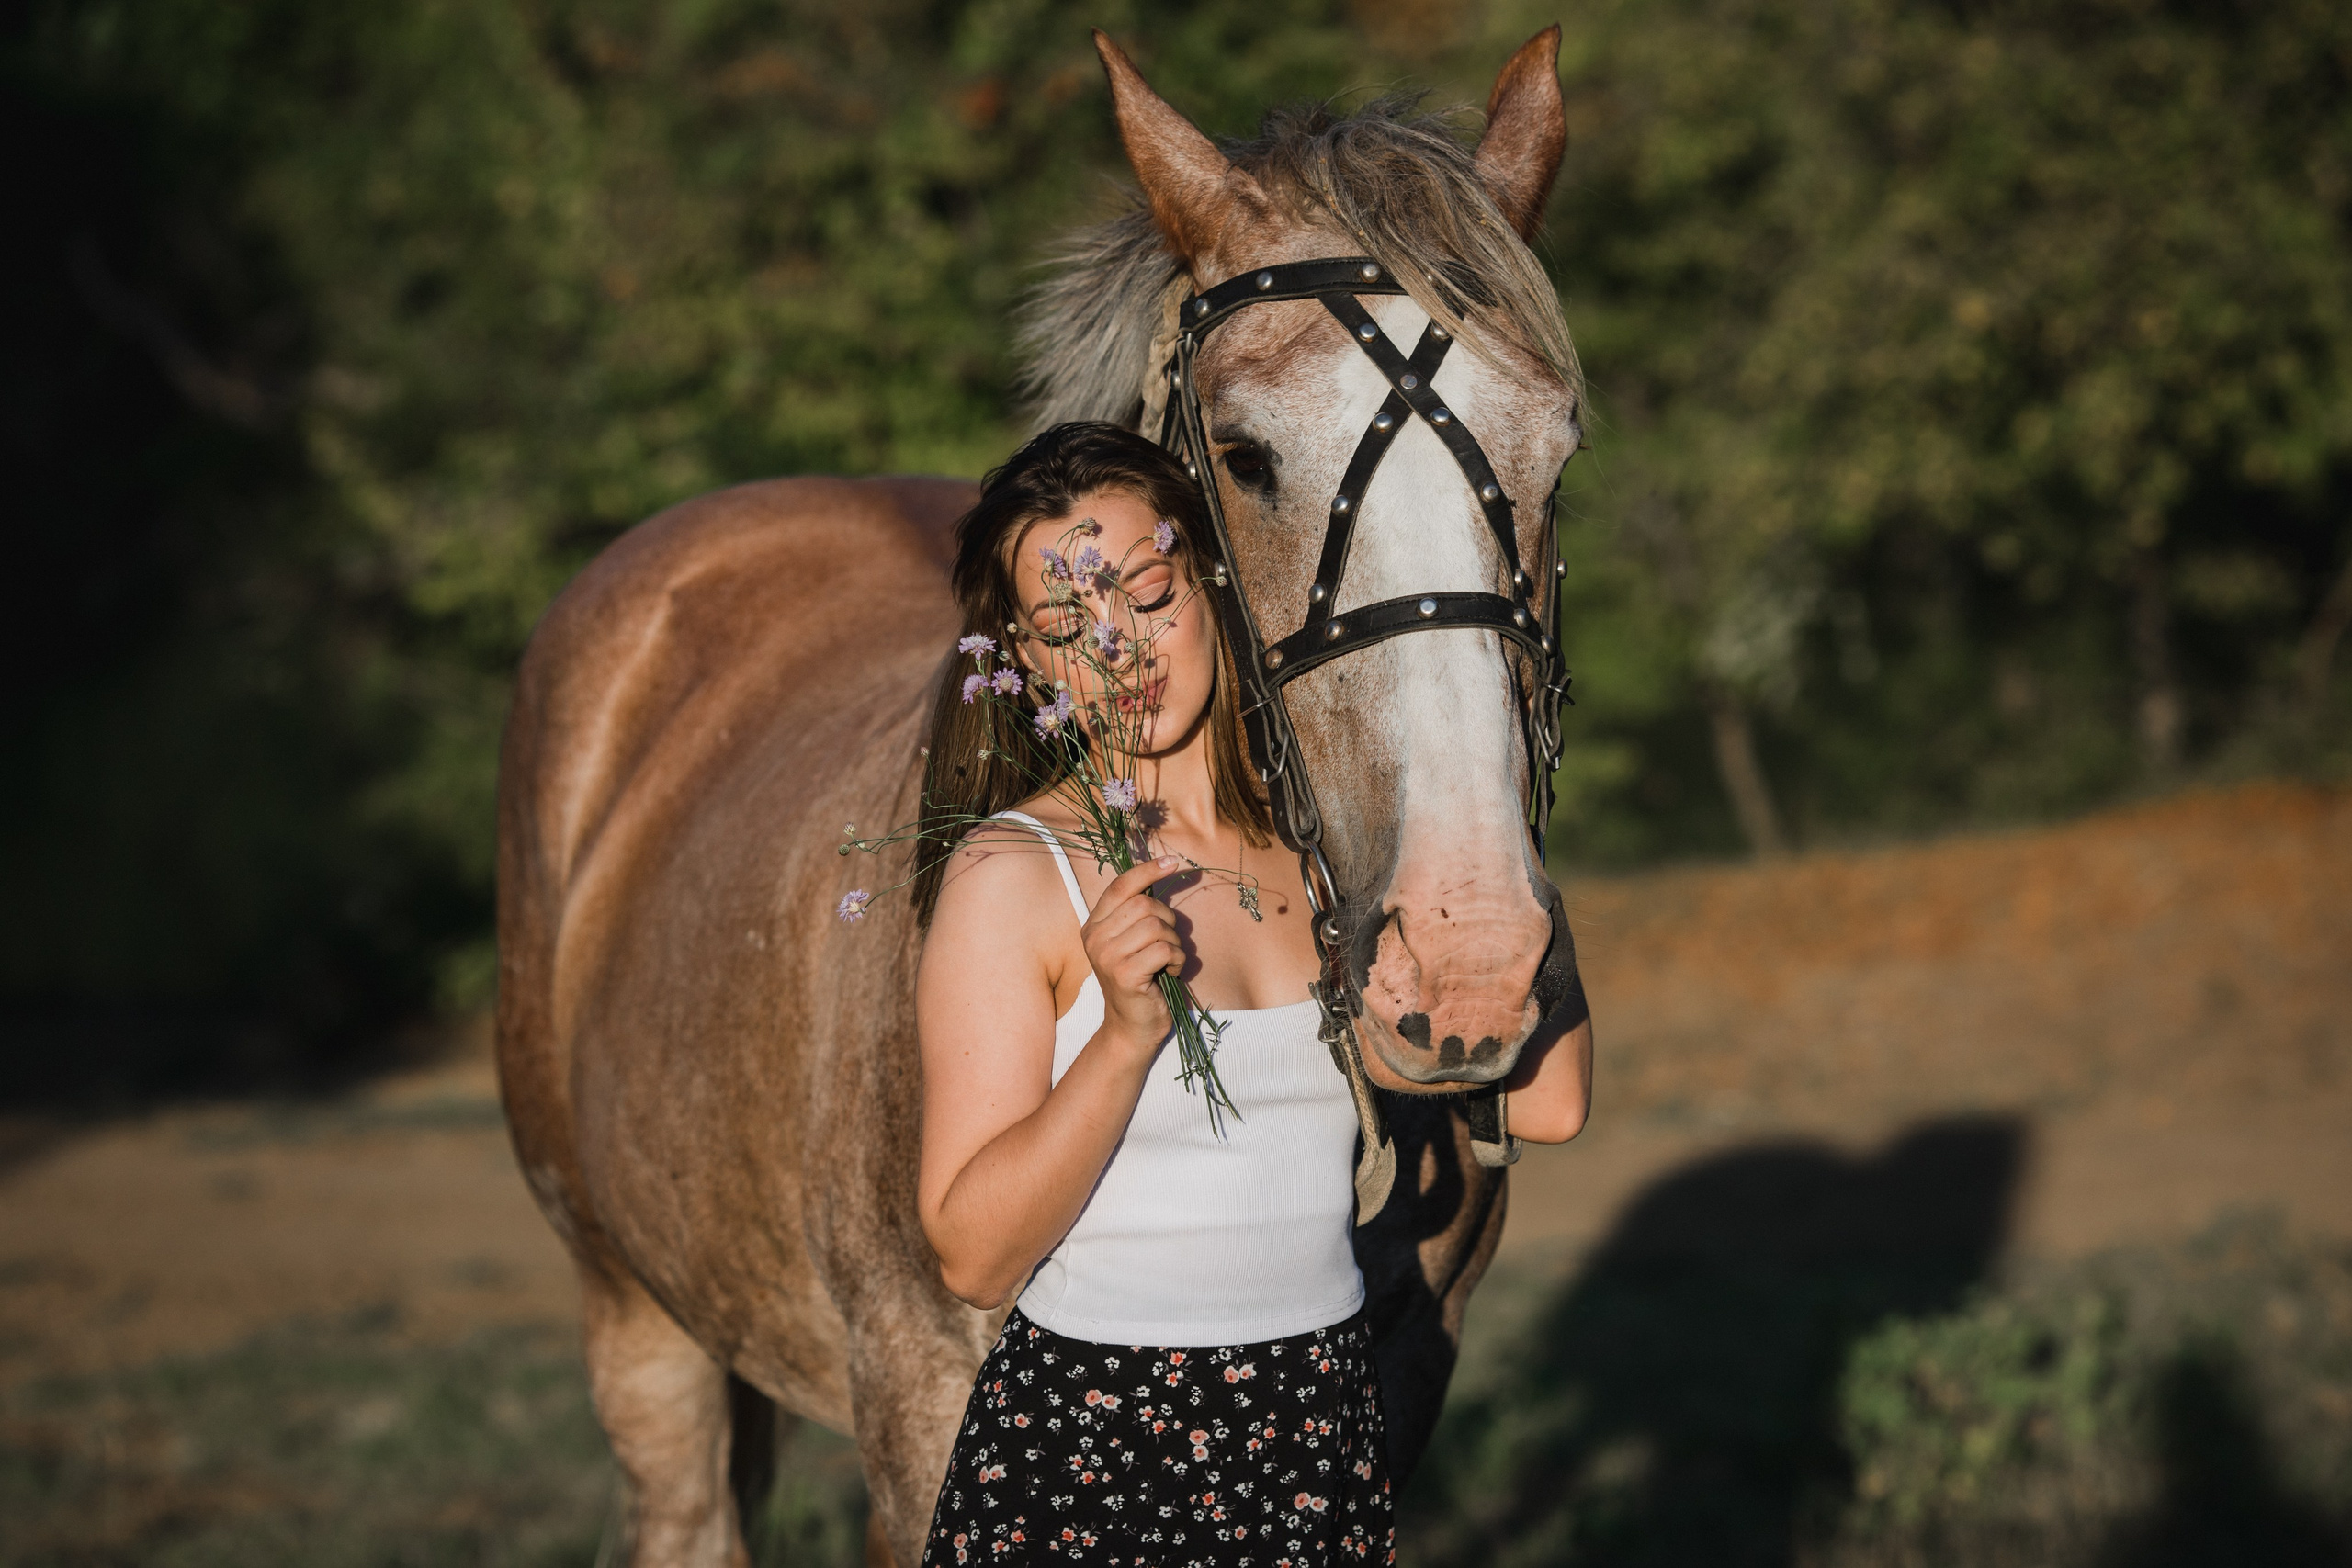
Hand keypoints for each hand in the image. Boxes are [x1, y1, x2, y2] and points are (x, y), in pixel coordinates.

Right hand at [1082, 856, 1184, 1050]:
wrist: (1131, 1026)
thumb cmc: (1139, 979)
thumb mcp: (1131, 942)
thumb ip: (1136, 913)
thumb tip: (1161, 869)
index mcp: (1093, 926)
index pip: (1119, 886)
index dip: (1147, 870)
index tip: (1173, 862)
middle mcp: (1094, 938)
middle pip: (1143, 905)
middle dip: (1168, 920)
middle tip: (1168, 943)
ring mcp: (1107, 957)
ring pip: (1157, 927)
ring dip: (1174, 943)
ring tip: (1167, 960)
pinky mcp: (1125, 974)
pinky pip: (1164, 950)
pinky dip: (1176, 959)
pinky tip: (1169, 972)